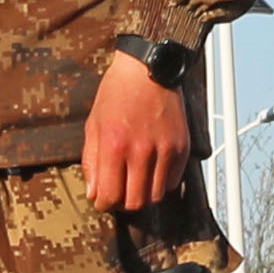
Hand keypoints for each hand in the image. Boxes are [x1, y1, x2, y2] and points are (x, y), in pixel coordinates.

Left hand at [81, 51, 195, 213]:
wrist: (148, 68)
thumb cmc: (117, 93)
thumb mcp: (93, 125)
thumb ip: (91, 162)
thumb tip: (93, 192)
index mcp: (114, 145)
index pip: (110, 196)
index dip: (103, 204)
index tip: (102, 199)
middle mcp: (141, 150)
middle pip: (135, 202)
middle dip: (123, 203)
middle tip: (119, 192)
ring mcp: (165, 149)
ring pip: (156, 196)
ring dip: (143, 194)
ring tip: (135, 181)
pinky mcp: (181, 147)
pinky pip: (172, 182)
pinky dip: (161, 183)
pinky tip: (151, 169)